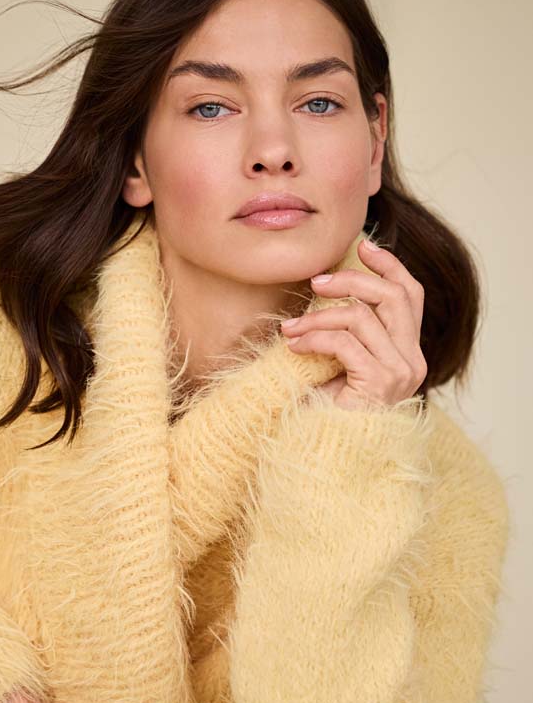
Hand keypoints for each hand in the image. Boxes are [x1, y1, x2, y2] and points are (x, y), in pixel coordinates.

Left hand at [280, 237, 427, 410]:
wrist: (321, 457)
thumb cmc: (324, 411)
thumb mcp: (336, 361)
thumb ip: (344, 330)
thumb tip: (326, 285)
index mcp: (406, 351)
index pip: (410, 295)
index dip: (390, 266)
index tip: (362, 246)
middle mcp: (412, 361)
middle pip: (393, 296)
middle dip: (351, 281)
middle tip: (315, 283)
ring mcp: (400, 374)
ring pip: (363, 317)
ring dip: (318, 317)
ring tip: (290, 328)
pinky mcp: (379, 385)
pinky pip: (346, 344)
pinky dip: (315, 338)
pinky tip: (294, 345)